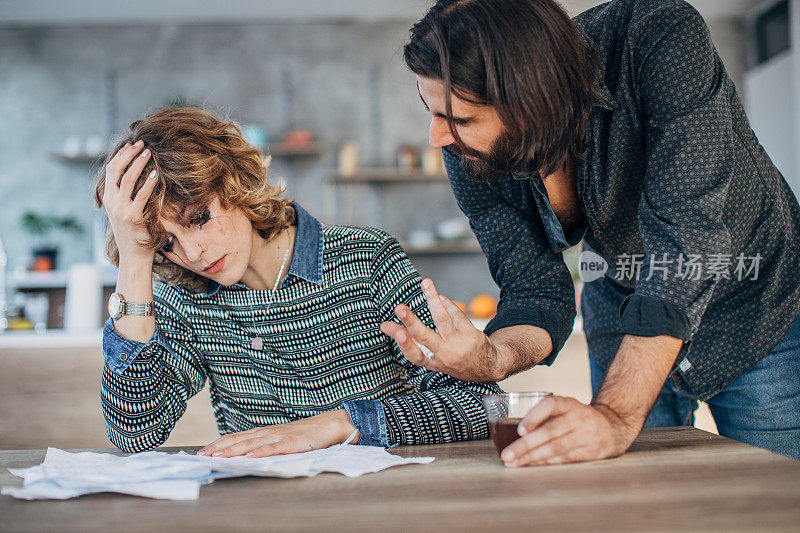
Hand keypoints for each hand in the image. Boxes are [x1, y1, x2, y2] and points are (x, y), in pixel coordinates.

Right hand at [101, 140, 157, 260]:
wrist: (133, 256)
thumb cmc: (135, 233)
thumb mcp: (126, 211)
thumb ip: (128, 196)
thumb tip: (139, 176)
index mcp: (108, 199)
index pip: (110, 170)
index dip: (120, 155)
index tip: (132, 145)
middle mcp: (111, 202)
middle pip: (115, 170)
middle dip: (129, 154)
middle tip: (142, 143)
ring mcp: (120, 209)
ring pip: (127, 179)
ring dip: (139, 163)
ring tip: (149, 153)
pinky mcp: (132, 217)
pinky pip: (141, 195)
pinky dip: (148, 182)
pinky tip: (155, 173)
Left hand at [196, 410, 357, 457]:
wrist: (333, 424)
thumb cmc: (308, 435)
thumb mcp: (284, 441)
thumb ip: (267, 446)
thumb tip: (247, 457)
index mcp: (266, 432)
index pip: (238, 437)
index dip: (220, 443)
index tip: (203, 451)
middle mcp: (270, 432)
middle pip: (240, 439)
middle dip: (220, 447)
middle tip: (202, 455)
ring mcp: (282, 436)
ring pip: (253, 443)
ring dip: (234, 449)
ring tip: (219, 456)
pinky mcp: (294, 442)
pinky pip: (276, 447)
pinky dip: (262, 451)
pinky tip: (251, 456)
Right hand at [379, 278, 502, 381]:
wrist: (489, 366)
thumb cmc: (458, 360)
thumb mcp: (437, 361)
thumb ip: (419, 345)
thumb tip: (388, 327)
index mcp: (433, 363)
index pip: (413, 354)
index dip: (401, 342)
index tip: (387, 328)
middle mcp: (444, 355)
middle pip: (424, 336)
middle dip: (410, 321)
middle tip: (399, 308)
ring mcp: (458, 345)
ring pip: (442, 319)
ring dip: (432, 298)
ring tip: (426, 283)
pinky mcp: (471, 335)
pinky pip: (457, 315)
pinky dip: (448, 304)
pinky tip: (442, 298)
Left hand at [500, 396, 638, 466]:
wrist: (613, 428)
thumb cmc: (578, 418)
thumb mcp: (566, 408)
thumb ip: (545, 415)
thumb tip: (511, 431)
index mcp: (570, 403)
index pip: (551, 404)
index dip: (535, 416)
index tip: (520, 429)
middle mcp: (579, 418)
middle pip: (550, 432)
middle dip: (525, 445)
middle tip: (507, 454)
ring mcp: (585, 436)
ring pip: (555, 448)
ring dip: (532, 457)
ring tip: (514, 462)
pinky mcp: (590, 452)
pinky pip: (564, 458)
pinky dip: (546, 462)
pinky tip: (531, 464)